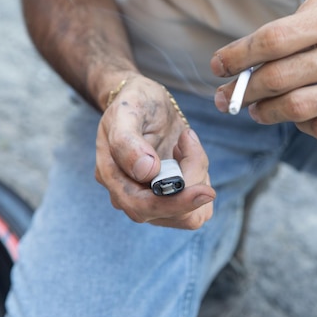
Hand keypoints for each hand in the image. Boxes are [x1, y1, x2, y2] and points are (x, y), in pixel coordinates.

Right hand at [95, 74, 214, 228]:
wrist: (144, 102)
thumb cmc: (133, 103)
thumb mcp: (127, 111)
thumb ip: (128, 142)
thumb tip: (146, 173)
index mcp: (112, 177)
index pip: (143, 207)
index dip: (175, 203)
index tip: (205, 190)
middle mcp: (129, 195)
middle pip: (171, 213)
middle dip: (191, 180)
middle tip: (188, 141)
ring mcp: (150, 200)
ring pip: (188, 214)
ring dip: (197, 178)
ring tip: (185, 145)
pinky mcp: (171, 199)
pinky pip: (196, 206)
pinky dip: (201, 179)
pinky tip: (187, 155)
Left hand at [212, 0, 316, 140]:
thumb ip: (301, 22)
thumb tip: (253, 56)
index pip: (274, 39)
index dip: (237, 56)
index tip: (217, 67)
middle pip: (279, 78)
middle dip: (242, 90)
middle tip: (225, 97)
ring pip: (298, 108)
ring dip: (266, 113)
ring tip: (255, 110)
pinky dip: (302, 126)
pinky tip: (296, 118)